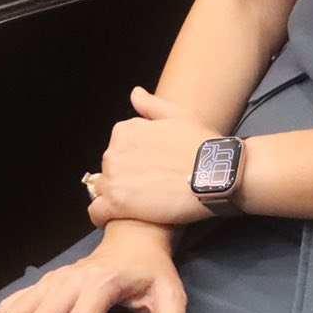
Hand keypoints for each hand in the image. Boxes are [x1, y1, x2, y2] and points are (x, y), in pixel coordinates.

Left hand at [87, 87, 217, 228]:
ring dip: (114, 198)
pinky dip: (104, 217)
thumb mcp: (180, 115)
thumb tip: (135, 93)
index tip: (148, 170)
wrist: (215, 174)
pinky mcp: (116, 204)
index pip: (116, 149)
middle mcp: (114, 152)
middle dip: (123, 179)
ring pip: (100, 192)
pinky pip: (97, 213)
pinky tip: (122, 219)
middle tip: (148, 189)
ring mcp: (113, 178)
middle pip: (108, 171)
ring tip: (138, 206)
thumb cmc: (201, 145)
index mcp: (126, 131)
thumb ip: (152, 105)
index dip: (132, 161)